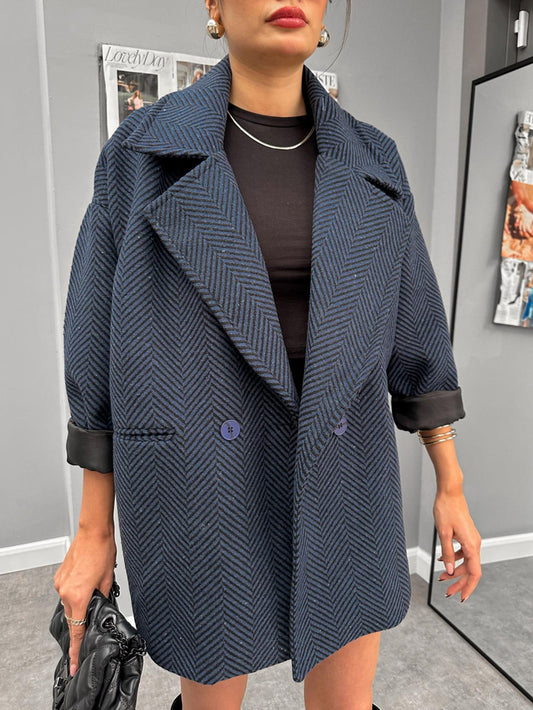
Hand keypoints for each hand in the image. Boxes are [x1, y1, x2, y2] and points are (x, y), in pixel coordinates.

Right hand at [53, 528, 116, 675]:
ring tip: (93, 593)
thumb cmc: (102, 551)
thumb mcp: (108, 580)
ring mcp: (60, 584)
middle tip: (89, 629)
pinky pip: (66, 592)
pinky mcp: (60, 576)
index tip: (74, 664)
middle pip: (72, 618)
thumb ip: (102, 599)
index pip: (77, 630)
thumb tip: (101, 609)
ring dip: (79, 605)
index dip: (76, 650)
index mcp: (78, 597)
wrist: (94, 531)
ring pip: (69, 604)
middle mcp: (64, 592)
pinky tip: (86, 584)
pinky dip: (75, 594)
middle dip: (81, 624)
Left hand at [433, 489, 481, 601]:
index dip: (468, 587)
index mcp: (471, 545)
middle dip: (458, 581)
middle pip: (470, 570)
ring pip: (466, 562)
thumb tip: (449, 570)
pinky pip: (463, 552)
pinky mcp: (467, 535)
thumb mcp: (443, 533)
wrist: (450, 493)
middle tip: (447, 591)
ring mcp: (471, 539)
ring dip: (455, 571)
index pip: (474, 573)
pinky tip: (442, 560)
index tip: (461, 597)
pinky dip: (454, 559)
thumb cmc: (446, 509)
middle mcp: (474, 543)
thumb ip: (447, 553)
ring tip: (442, 577)